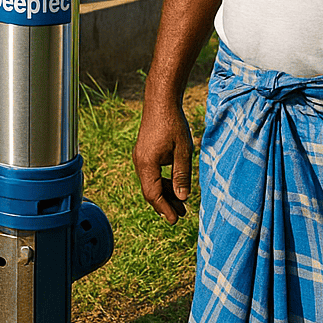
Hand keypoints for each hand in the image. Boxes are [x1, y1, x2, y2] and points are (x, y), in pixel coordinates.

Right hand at [133, 105, 192, 223]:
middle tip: (182, 215)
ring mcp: (140, 158)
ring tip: (182, 204)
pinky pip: (151, 174)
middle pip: (150, 191)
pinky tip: (175, 186)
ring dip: (166, 194)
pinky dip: (162, 182)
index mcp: (147, 164)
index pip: (153, 194)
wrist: (160, 102)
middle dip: (165, 204)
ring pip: (151, 183)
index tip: (175, 220)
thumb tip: (182, 198)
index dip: (164, 208)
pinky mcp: (144, 153)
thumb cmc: (173, 124)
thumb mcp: (182, 151)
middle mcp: (140, 162)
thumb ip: (182, 175)